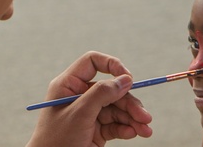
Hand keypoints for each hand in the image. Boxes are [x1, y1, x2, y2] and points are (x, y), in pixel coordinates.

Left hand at [27, 51, 152, 146]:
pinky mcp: (96, 130)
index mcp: (69, 85)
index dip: (112, 65)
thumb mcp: (79, 114)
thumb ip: (101, 94)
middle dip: (129, 102)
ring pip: (117, 108)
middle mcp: (79, 96)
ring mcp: (88, 113)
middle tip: (145, 117)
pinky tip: (134, 133)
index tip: (129, 78)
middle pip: (111, 89)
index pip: (92, 62)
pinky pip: (115, 124)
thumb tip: (125, 79)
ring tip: (146, 130)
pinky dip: (126, 128)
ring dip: (133, 118)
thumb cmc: (56, 140)